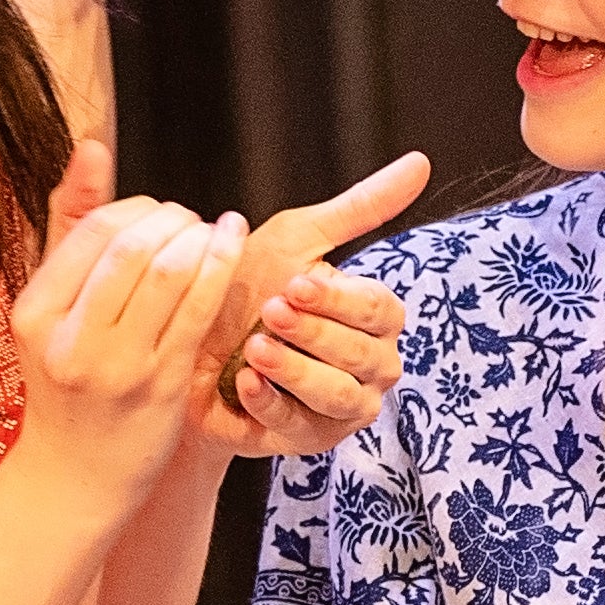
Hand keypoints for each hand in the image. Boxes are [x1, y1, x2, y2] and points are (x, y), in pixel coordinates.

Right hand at [3, 190, 245, 505]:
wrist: (76, 475)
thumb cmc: (68, 382)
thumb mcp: (53, 307)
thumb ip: (72, 223)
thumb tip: (92, 145)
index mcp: (35, 313)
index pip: (93, 231)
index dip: (136, 209)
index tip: (157, 216)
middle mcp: (70, 338)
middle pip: (133, 247)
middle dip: (173, 220)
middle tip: (191, 221)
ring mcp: (117, 365)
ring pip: (171, 273)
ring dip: (203, 239)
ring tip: (215, 232)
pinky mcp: (161, 384)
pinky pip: (199, 310)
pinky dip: (221, 268)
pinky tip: (231, 248)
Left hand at [196, 149, 430, 454]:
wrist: (183, 346)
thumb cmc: (245, 289)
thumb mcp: (295, 241)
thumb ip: (359, 208)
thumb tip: (421, 161)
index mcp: (374, 318)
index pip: (380, 310)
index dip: (340, 300)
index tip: (294, 282)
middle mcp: (370, 366)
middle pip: (366, 356)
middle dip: (316, 334)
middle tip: (270, 312)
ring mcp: (343, 409)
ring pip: (340, 396)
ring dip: (297, 371)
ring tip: (254, 349)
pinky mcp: (309, 443)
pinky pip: (299, 429)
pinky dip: (271, 404)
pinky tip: (243, 382)